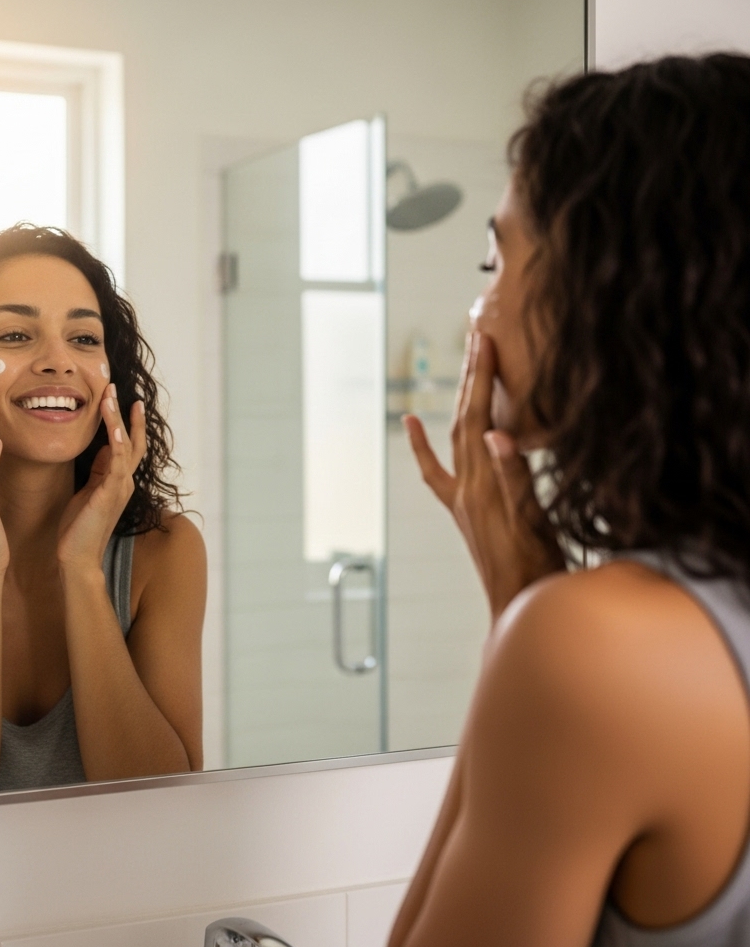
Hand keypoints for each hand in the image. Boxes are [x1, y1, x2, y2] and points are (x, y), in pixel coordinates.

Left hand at [56, 383, 146, 573]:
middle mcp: (123, 482)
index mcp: (117, 481)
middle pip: (132, 440)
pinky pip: (117, 464)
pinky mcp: (110, 495)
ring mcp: (119, 488)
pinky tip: (114, 428)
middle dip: (125, 414)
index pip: (126, 445)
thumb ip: (96, 473)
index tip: (122, 400)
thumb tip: (99, 452)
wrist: (77, 559)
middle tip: (114, 388)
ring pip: (125, 446)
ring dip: (118, 420)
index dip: (126, 422)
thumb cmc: (78, 529)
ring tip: (110, 397)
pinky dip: (117, 444)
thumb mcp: (87, 493)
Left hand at [405, 332, 564, 622]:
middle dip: (470, 377)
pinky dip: (422, 446)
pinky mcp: (463, 511)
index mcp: (483, 486)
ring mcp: (462, 499)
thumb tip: (497, 435)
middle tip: (476, 336)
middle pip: (463, 420)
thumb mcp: (535, 524)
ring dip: (459, 399)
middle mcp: (466, 488)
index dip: (482, 379)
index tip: (486, 341)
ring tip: (465, 364)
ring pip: (455, 437)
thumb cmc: (535, 573)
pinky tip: (411, 424)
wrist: (518, 610)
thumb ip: (515, 479)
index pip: (480, 419)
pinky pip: (436, 471)